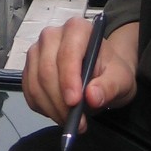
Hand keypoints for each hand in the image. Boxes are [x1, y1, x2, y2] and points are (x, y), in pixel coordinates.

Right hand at [21, 18, 138, 126]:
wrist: (102, 73)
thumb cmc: (111, 72)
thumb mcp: (121, 79)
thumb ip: (109, 86)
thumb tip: (92, 96)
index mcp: (77, 29)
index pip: (67, 53)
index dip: (68, 79)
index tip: (75, 102)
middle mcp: (52, 36)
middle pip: (47, 70)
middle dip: (60, 100)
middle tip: (76, 121)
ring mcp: (37, 52)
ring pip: (35, 83)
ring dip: (51, 107)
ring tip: (71, 121)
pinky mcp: (29, 69)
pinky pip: (29, 92)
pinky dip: (43, 108)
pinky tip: (59, 113)